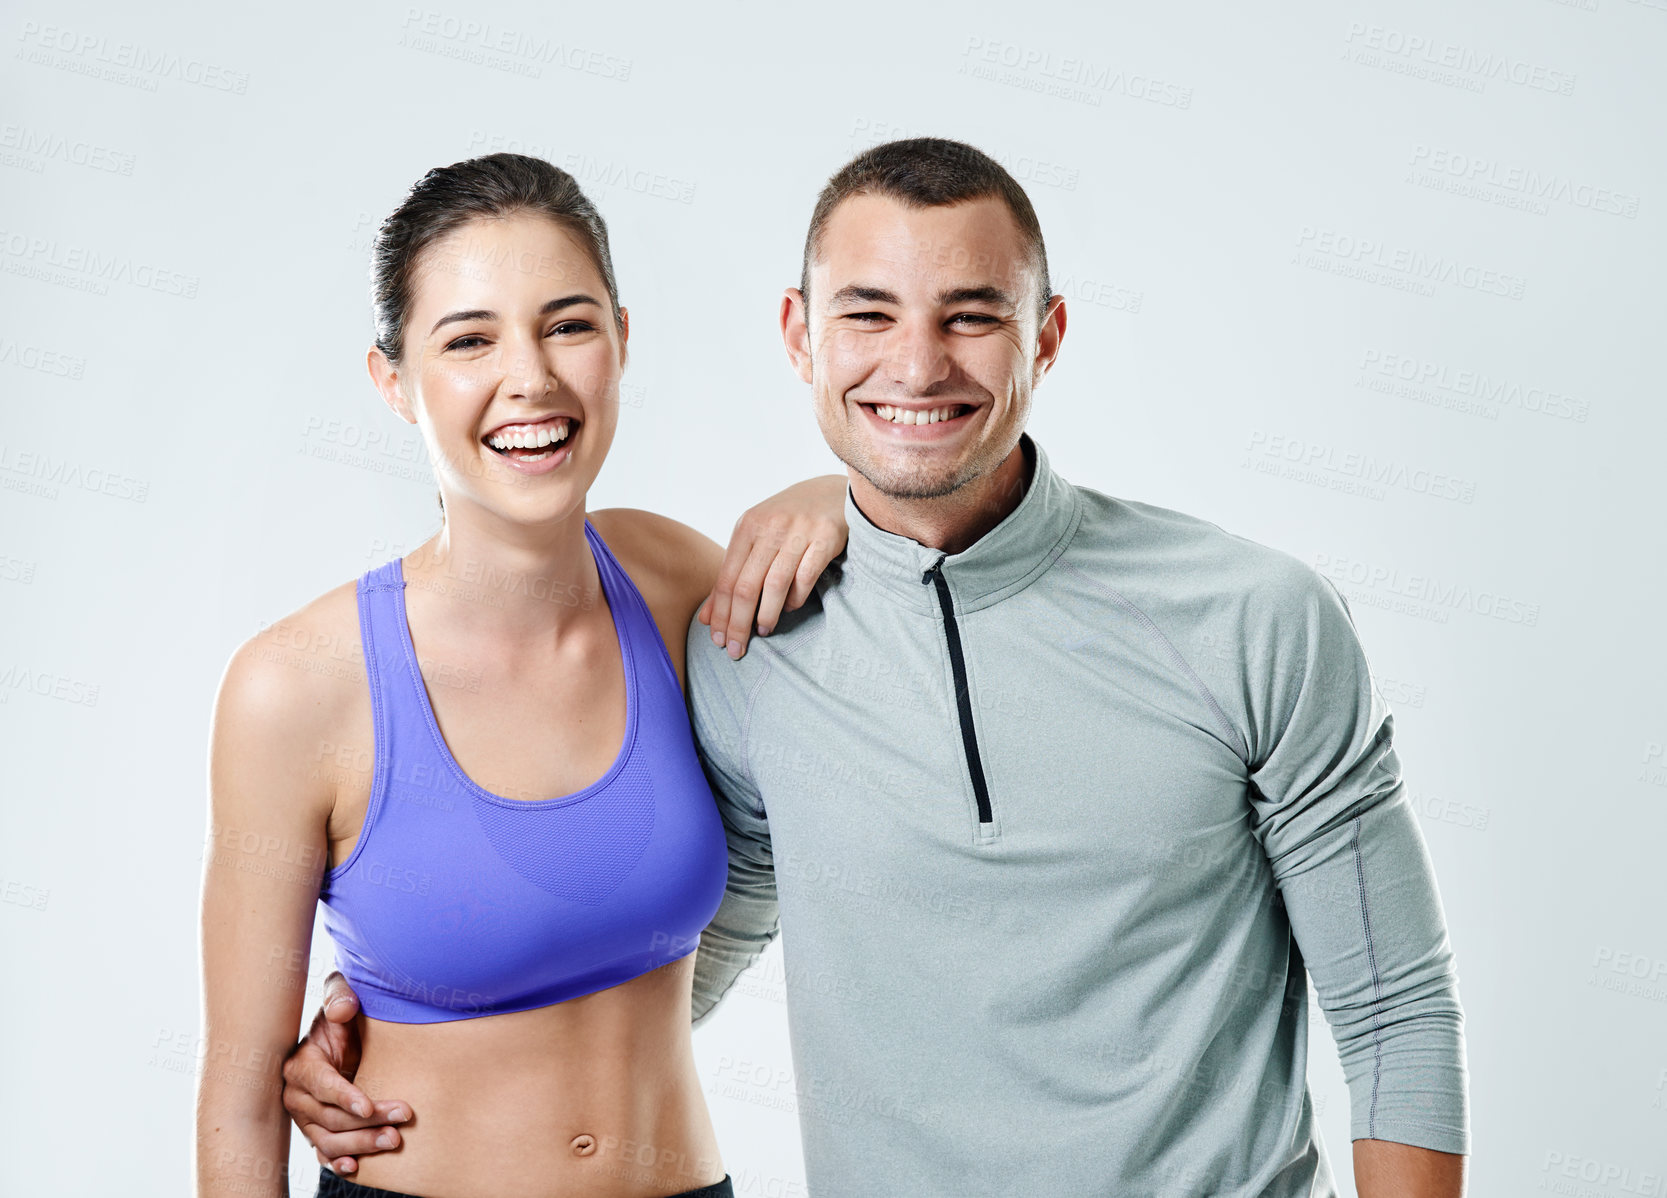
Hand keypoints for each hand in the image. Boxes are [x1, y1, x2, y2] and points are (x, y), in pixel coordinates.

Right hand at [280, 972, 409, 1175]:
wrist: (344, 1037)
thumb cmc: (343, 1016)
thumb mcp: (341, 996)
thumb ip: (340, 996)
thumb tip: (344, 1008)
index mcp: (301, 1065)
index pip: (321, 1085)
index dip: (344, 1096)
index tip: (368, 1105)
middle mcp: (297, 1095)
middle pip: (330, 1117)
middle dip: (367, 1120)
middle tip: (402, 1116)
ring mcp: (305, 1117)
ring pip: (329, 1139)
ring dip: (361, 1143)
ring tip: (394, 1140)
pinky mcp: (317, 1131)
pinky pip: (324, 1152)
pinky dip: (339, 1162)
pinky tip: (357, 1166)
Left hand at [698, 475, 846, 658]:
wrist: (830, 491)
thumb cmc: (787, 520)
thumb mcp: (755, 538)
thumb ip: (732, 575)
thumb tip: (708, 618)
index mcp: (747, 527)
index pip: (726, 580)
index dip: (721, 614)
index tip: (719, 640)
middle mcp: (770, 528)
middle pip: (746, 586)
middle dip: (738, 623)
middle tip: (736, 649)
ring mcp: (799, 532)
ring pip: (775, 585)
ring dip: (767, 614)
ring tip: (762, 631)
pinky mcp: (825, 538)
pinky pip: (805, 578)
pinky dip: (795, 599)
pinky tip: (790, 609)